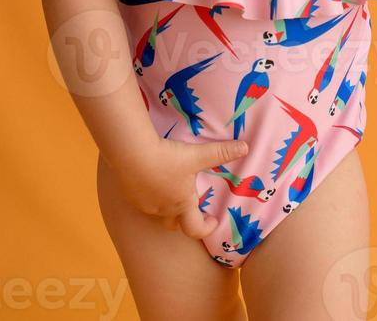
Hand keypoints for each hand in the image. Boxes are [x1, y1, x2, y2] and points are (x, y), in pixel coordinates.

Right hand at [106, 135, 247, 238]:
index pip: (196, 228)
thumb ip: (221, 152)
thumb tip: (246, 148)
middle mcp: (163, 210)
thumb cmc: (167, 158)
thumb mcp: (197, 154)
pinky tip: (151, 180)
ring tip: (172, 191)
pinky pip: (143, 203)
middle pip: (176, 224)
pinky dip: (151, 197)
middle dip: (186, 219)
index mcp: (182, 204)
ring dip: (167, 207)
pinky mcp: (130, 196)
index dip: (207, 227)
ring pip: (159, 214)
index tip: (214, 219)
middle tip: (192, 207)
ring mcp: (145, 206)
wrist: (131, 154)